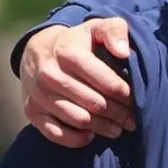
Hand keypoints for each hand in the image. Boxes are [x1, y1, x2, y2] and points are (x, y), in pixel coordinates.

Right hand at [21, 18, 135, 147]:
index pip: (108, 83)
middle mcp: (50, 74)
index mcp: (68, 52)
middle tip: (132, 119)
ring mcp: (39, 94)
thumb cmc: (77, 43)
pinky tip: (91, 134)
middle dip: (119, 114)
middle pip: (97, 105)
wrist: (37, 52)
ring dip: (104, 128)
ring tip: (118, 128)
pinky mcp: (32, 111)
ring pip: (80, 120)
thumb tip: (123, 52)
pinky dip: (77, 139)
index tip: (135, 100)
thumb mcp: (96, 28)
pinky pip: (57, 134)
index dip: (127, 96)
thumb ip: (115, 32)